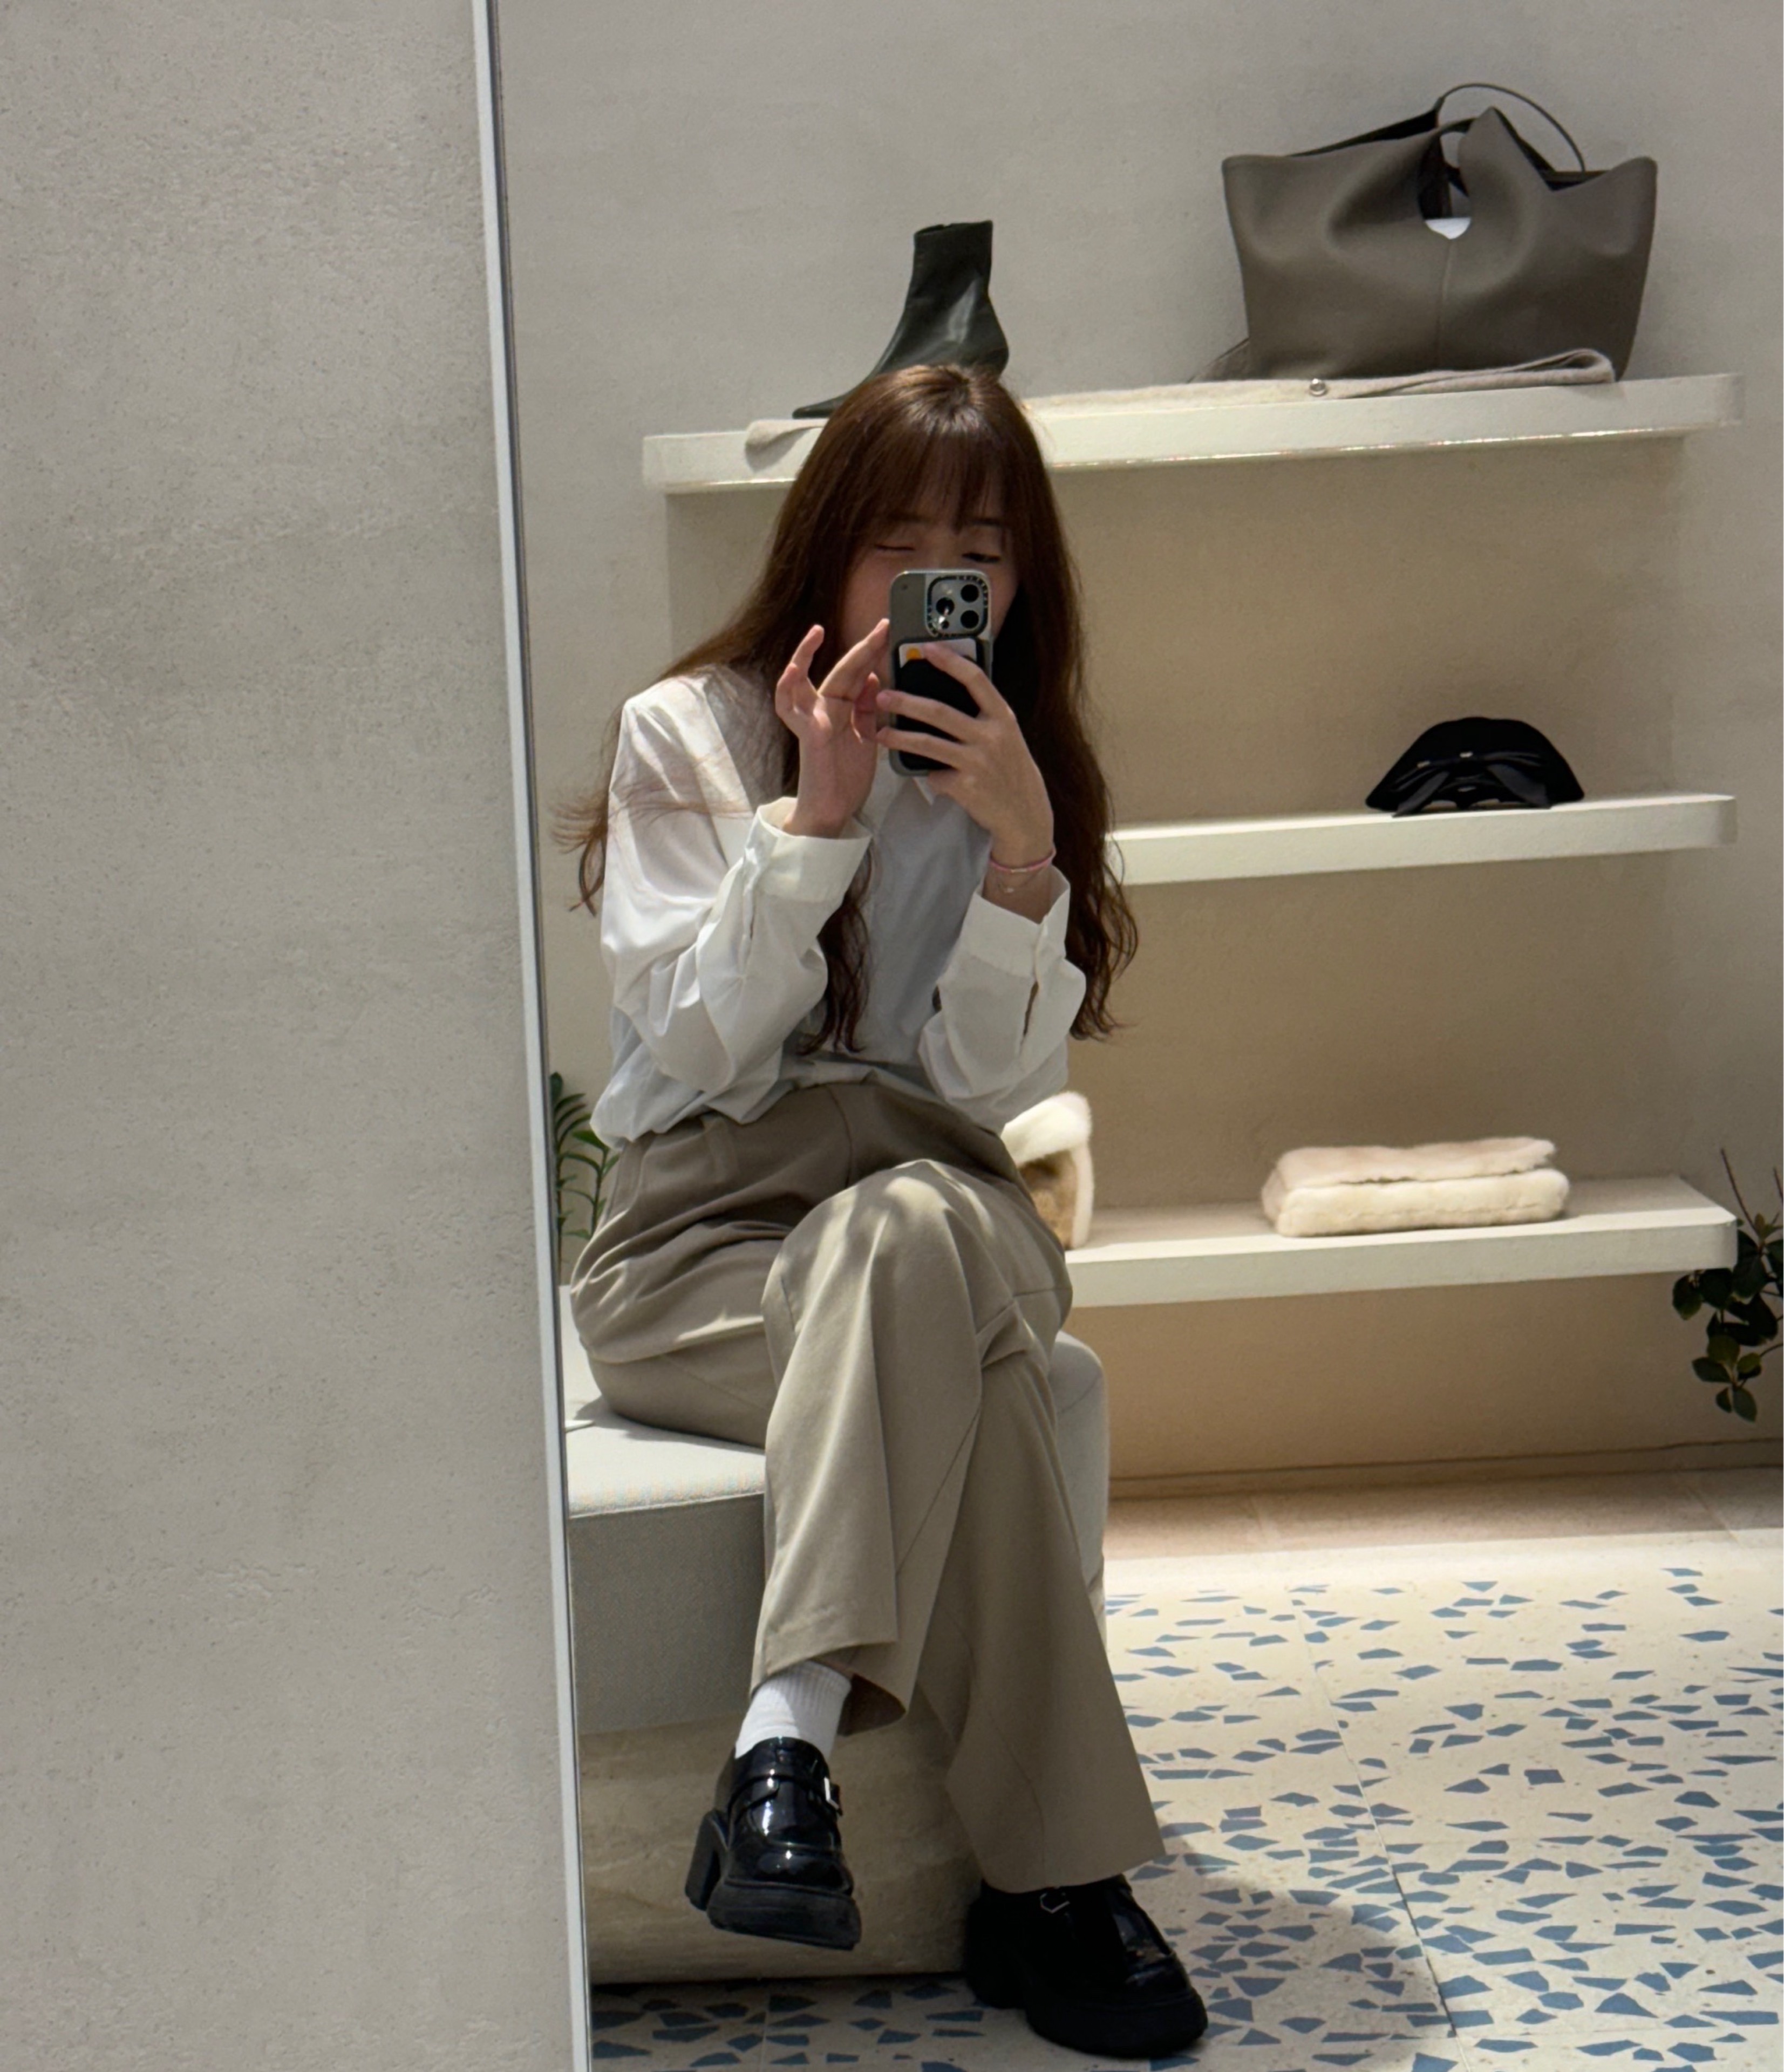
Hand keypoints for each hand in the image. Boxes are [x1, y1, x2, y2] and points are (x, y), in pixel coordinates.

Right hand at [774, 618, 889, 834]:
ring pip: (804, 680)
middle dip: (861, 647)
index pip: (858, 673)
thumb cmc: (846, 777)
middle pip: (841, 671)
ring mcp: (812, 720)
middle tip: (882, 626)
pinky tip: (795, 669)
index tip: (887, 631)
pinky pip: (790, 707)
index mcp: (842, 709)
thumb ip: (867, 708)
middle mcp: (824, 709)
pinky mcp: (807, 734)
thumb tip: (872, 677)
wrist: (834, 810)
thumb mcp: (866, 735)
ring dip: (806, 655)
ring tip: (816, 632)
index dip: (872, 652)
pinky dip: (789, 687)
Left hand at [874, 643, 1054, 861]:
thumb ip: (983, 715)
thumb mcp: (1005, 735)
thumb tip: (948, 691)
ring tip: (881, 733)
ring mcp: (979, 762)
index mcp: (1002, 717)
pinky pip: (935, 775)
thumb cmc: (1010, 768)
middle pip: (940, 712)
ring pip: (928, 744)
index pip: (975, 680)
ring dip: (900, 737)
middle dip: (906, 702)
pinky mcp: (967, 787)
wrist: (1025, 813)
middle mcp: (992, 737)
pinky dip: (929, 774)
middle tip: (883, 695)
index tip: (928, 648)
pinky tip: (927, 775)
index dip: (951, 661)